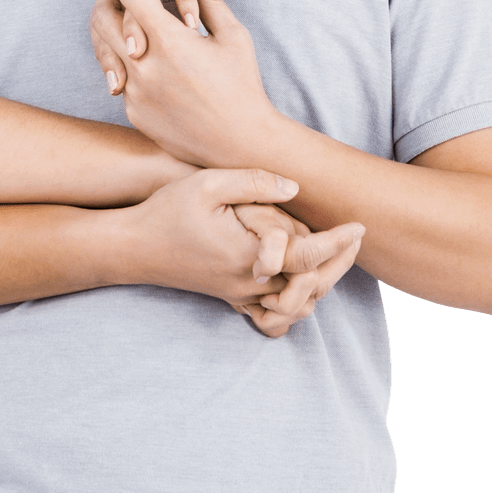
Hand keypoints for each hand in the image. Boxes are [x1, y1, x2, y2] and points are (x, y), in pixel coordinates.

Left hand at [115, 0, 278, 168]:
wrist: (240, 143)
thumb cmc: (243, 86)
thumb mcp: (233, 37)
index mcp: (170, 41)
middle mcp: (145, 66)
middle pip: (104, 18)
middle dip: (110, 2)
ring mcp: (136, 93)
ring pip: (106, 50)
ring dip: (115, 35)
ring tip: (132, 28)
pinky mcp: (134, 113)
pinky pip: (120, 80)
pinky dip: (128, 68)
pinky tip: (146, 64)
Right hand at [115, 166, 363, 335]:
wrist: (132, 248)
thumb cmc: (168, 212)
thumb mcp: (208, 184)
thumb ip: (254, 182)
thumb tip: (295, 189)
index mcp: (249, 256)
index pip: (309, 257)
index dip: (339, 242)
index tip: (359, 226)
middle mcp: (249, 283)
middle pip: (312, 286)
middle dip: (340, 263)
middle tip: (357, 239)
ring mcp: (240, 295)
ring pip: (297, 303)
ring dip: (322, 281)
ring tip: (337, 254)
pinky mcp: (231, 297)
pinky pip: (275, 310)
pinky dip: (296, 298)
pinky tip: (303, 276)